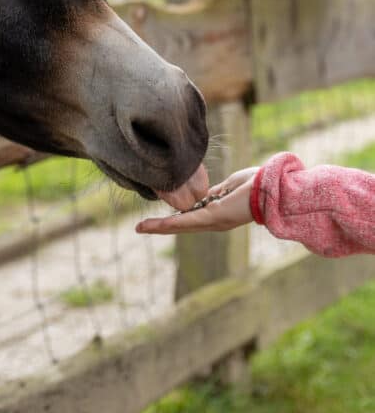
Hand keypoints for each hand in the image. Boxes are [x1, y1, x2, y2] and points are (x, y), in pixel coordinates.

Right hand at [136, 167, 258, 234]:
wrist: (271, 187)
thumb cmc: (256, 183)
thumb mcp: (230, 186)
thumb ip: (217, 191)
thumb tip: (207, 192)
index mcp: (217, 212)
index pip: (190, 216)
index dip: (173, 218)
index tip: (159, 219)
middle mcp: (213, 221)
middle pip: (181, 225)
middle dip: (160, 227)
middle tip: (140, 228)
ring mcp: (212, 221)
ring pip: (180, 225)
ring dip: (159, 227)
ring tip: (140, 228)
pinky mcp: (212, 218)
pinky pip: (186, 221)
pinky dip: (168, 224)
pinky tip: (153, 226)